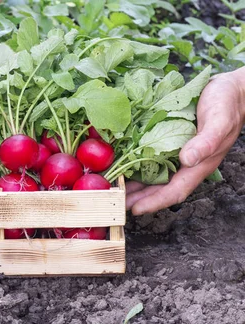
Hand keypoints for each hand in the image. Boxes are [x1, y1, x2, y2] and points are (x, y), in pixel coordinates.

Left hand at [126, 68, 244, 214]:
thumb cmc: (228, 104)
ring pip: (153, 176)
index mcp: (199, 165)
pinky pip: (152, 159)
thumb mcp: (219, 121)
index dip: (155, 202)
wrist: (231, 90)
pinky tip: (123, 165)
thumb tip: (187, 160)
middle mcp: (187, 164)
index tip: (135, 209)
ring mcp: (178, 154)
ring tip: (114, 189)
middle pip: (159, 188)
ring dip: (135, 185)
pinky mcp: (171, 143)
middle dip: (138, 198)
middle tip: (115, 202)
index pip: (175, 191)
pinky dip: (137, 165)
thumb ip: (206, 142)